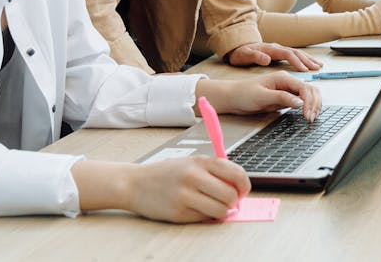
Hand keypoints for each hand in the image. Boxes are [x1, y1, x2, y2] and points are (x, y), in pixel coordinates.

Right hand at [73, 156, 248, 222]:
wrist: (135, 183)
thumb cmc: (166, 173)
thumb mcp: (191, 163)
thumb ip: (213, 171)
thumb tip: (237, 187)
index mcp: (200, 161)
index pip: (236, 173)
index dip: (245, 185)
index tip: (243, 191)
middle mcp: (194, 177)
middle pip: (230, 195)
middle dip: (234, 201)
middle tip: (228, 202)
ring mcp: (186, 196)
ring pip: (220, 210)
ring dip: (221, 212)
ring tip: (213, 207)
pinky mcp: (179, 213)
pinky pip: (204, 218)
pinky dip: (205, 216)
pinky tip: (195, 209)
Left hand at [197, 72, 323, 121]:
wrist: (232, 97)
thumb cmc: (243, 94)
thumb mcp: (262, 97)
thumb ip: (282, 98)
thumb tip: (300, 103)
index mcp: (283, 78)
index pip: (304, 88)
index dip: (309, 102)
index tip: (307, 115)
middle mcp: (287, 82)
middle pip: (310, 90)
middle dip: (314, 104)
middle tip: (310, 119)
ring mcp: (287, 90)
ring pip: (308, 95)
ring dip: (313, 105)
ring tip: (311, 117)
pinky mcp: (284, 97)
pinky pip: (301, 101)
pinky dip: (307, 107)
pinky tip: (306, 114)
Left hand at [226, 41, 322, 71]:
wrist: (237, 46)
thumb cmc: (241, 54)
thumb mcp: (244, 56)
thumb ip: (255, 56)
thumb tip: (266, 59)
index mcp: (270, 49)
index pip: (287, 54)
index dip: (297, 62)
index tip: (305, 69)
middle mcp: (277, 48)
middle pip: (296, 52)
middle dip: (307, 60)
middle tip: (317, 68)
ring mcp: (279, 49)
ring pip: (297, 53)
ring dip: (308, 59)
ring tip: (319, 65)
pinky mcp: (279, 53)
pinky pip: (295, 55)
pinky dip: (304, 59)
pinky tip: (310, 63)